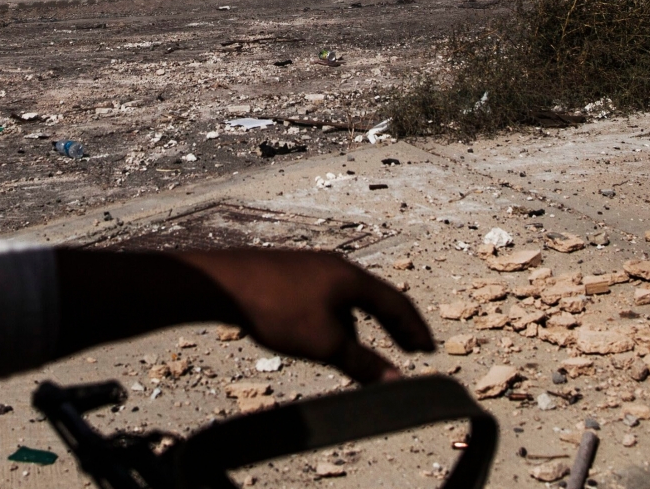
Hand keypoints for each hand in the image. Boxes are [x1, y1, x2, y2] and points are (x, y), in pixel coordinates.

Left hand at [174, 249, 432, 383]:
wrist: (222, 283)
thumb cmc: (275, 308)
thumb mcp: (325, 343)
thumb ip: (361, 363)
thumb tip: (394, 381)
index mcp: (351, 278)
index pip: (396, 302)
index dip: (414, 328)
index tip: (427, 349)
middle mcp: (334, 267)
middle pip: (375, 297)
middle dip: (394, 324)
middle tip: (410, 346)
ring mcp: (310, 268)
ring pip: (347, 298)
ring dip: (361, 323)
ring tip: (358, 352)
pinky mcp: (288, 274)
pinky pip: (324, 297)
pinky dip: (336, 318)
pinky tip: (320, 336)